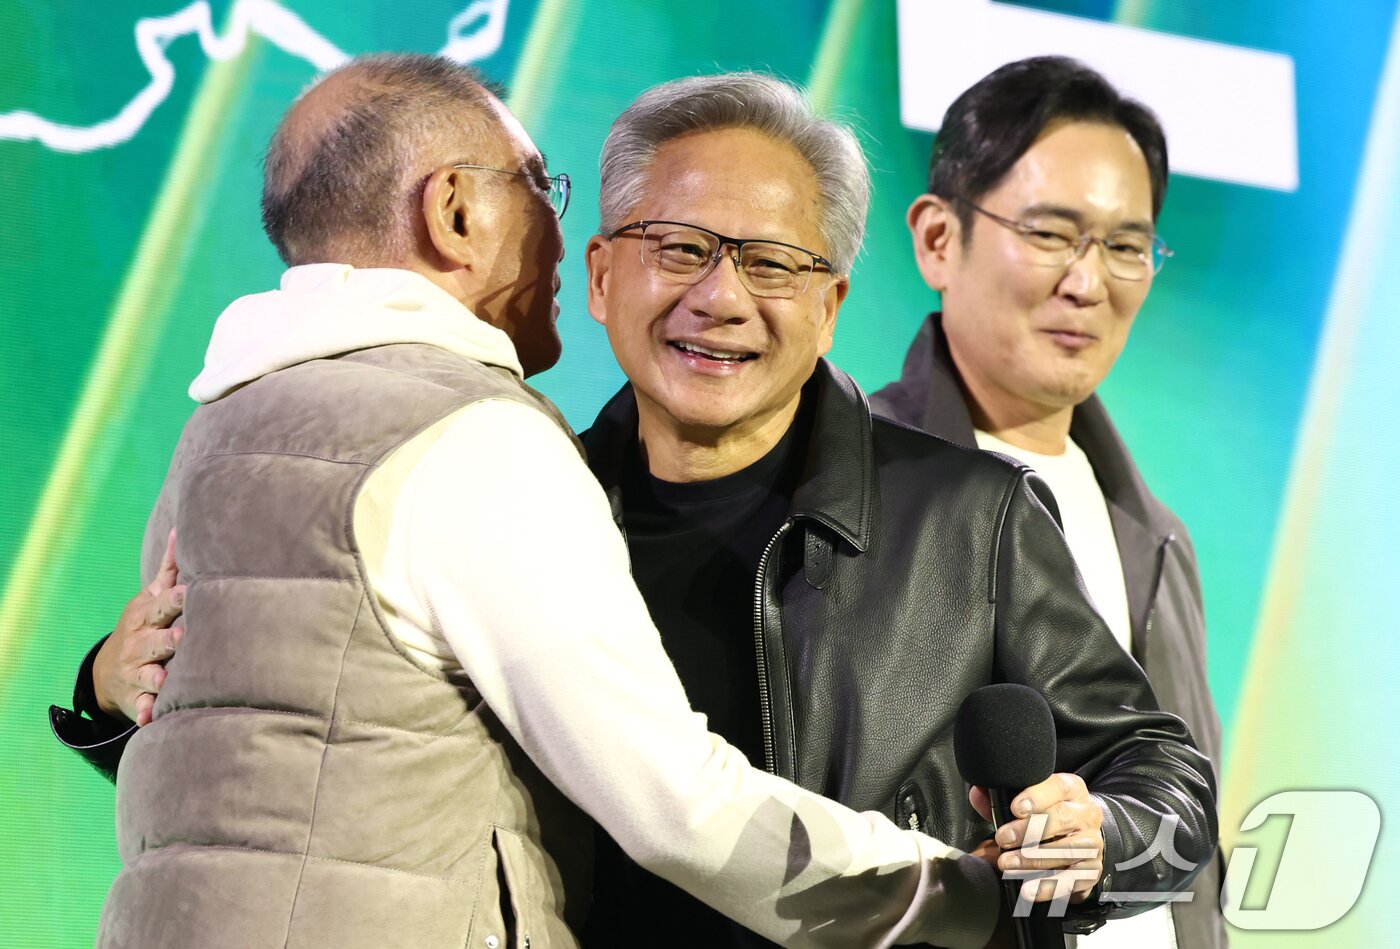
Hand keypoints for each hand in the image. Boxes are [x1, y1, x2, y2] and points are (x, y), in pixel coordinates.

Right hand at [91, 529, 184, 725]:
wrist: (107, 672)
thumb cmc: (145, 625)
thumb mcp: (150, 598)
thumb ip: (170, 570)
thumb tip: (181, 531)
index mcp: (147, 616)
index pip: (165, 605)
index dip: (179, 599)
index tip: (193, 591)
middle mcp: (140, 643)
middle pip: (158, 639)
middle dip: (169, 638)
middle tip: (183, 636)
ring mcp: (136, 671)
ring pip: (149, 674)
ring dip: (157, 676)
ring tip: (165, 679)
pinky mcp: (136, 698)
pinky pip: (140, 707)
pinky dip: (144, 713)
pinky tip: (149, 718)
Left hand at [970, 772, 1104, 903]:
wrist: (1081, 841)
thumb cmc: (1047, 817)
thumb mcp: (1028, 803)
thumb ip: (1001, 799)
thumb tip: (978, 795)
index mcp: (1072, 790)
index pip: (1058, 786)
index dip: (1037, 796)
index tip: (1015, 808)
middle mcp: (1086, 814)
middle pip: (1062, 817)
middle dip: (1029, 829)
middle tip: (1003, 839)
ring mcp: (1092, 843)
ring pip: (1068, 849)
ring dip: (1034, 860)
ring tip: (1008, 865)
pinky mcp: (1091, 870)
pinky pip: (1072, 880)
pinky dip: (1048, 887)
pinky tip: (1028, 889)